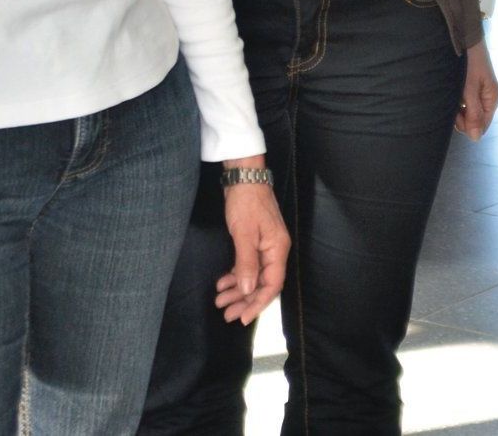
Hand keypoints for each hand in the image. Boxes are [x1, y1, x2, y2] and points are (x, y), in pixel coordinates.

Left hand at [213, 171, 288, 324]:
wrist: (244, 178)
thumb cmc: (246, 203)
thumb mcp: (244, 234)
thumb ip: (246, 263)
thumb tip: (247, 290)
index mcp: (277, 249)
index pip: (272, 284)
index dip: (258, 303)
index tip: (242, 318)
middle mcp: (275, 250)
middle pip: (263, 283)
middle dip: (245, 301)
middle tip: (226, 314)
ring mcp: (265, 246)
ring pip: (254, 276)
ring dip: (238, 290)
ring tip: (220, 302)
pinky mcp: (255, 241)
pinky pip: (248, 266)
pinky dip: (236, 276)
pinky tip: (222, 282)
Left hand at [456, 40, 497, 139]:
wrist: (464, 37)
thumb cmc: (468, 63)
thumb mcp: (470, 89)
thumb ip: (473, 113)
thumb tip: (476, 139)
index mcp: (492, 98)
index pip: (482, 125)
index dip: (468, 126)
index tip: (455, 117)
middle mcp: (487, 97)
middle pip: (474, 119)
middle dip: (461, 117)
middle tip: (451, 104)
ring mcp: (479, 91)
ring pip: (467, 110)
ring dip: (457, 108)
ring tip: (450, 96)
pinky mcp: (471, 85)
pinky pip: (464, 101)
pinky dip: (456, 100)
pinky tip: (451, 93)